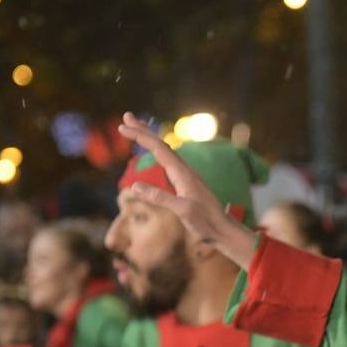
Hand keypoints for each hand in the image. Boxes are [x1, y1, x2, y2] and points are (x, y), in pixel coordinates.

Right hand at [116, 112, 258, 268]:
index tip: (122, 127)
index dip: (140, 136)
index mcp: (182, 173)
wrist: (223, 229)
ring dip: (150, 138)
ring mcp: (185, 176)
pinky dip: (157, 151)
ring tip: (136, 128)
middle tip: (126, 116)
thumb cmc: (206, 222)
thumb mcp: (182, 211)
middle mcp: (184, 170)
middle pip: (161, 144)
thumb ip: (160, 198)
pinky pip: (168, 161)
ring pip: (165, 151)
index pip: (158, 148)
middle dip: (143, 130)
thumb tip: (134, 186)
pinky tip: (155, 153)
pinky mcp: (186, 183)